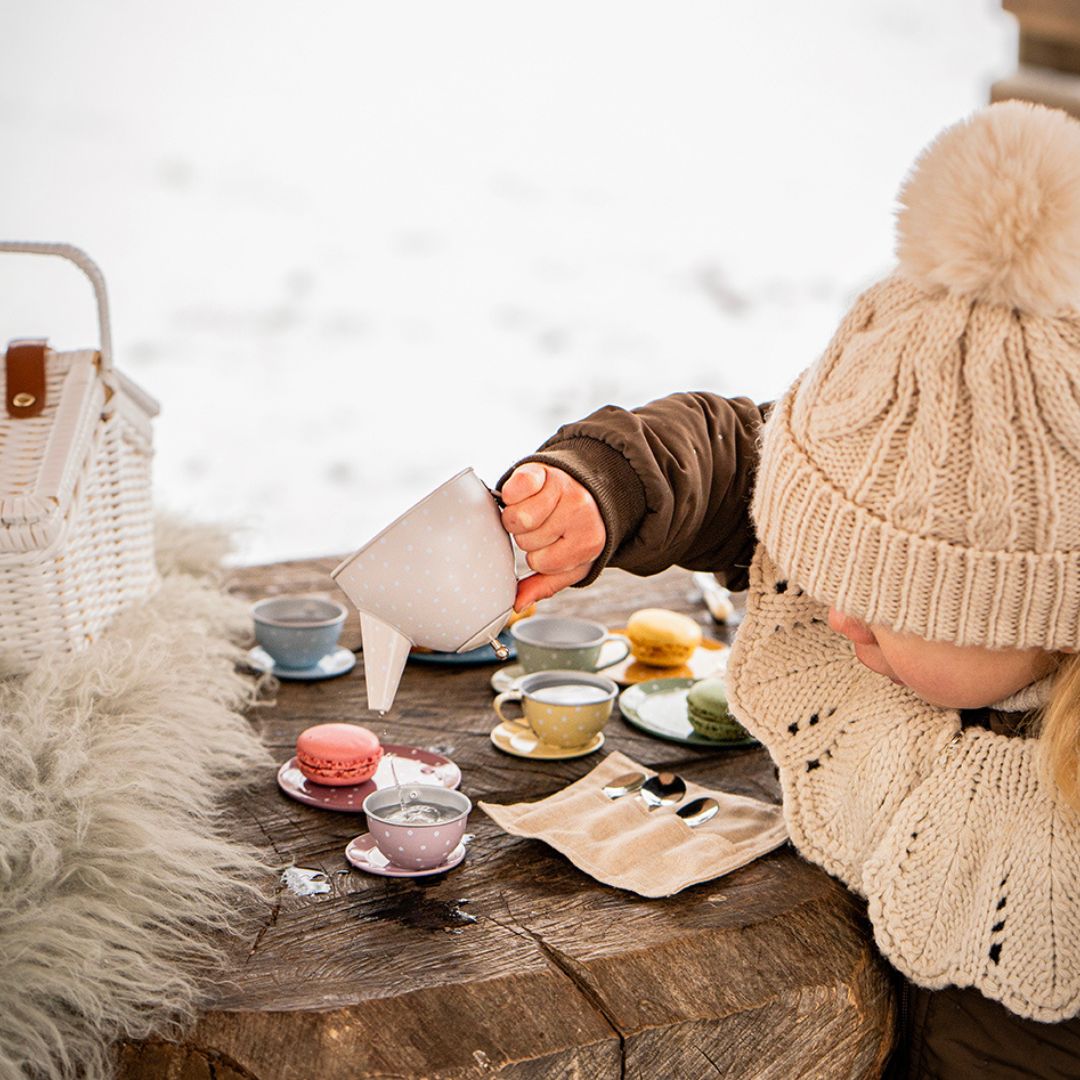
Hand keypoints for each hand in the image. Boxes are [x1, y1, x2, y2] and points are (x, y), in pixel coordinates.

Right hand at [499, 463, 606, 609]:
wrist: (591, 490)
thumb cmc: (577, 532)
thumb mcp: (571, 564)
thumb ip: (545, 584)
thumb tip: (518, 603)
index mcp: (588, 541)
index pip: (540, 562)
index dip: (538, 556)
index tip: (551, 544)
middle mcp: (580, 513)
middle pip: (526, 539)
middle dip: (528, 536)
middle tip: (543, 524)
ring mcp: (562, 488)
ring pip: (516, 517)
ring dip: (517, 516)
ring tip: (534, 510)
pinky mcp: (544, 470)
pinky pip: (513, 489)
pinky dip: (512, 493)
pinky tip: (525, 494)